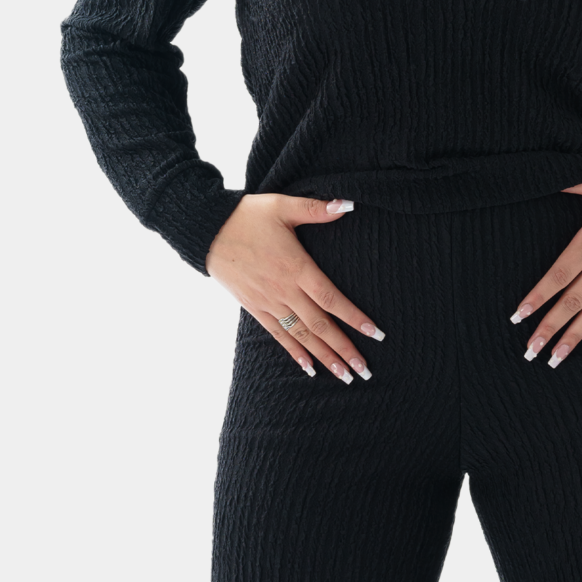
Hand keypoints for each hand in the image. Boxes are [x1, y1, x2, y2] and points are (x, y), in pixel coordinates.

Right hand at [207, 194, 384, 383]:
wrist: (206, 230)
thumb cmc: (247, 216)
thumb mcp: (282, 206)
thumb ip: (317, 209)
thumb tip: (348, 205)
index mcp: (297, 267)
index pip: (331, 299)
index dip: (354, 318)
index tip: (375, 334)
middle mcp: (285, 290)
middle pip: (320, 326)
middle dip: (344, 349)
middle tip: (365, 371)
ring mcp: (269, 302)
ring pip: (302, 336)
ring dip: (325, 357)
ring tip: (345, 377)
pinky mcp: (254, 308)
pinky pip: (278, 335)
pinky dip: (295, 353)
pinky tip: (310, 369)